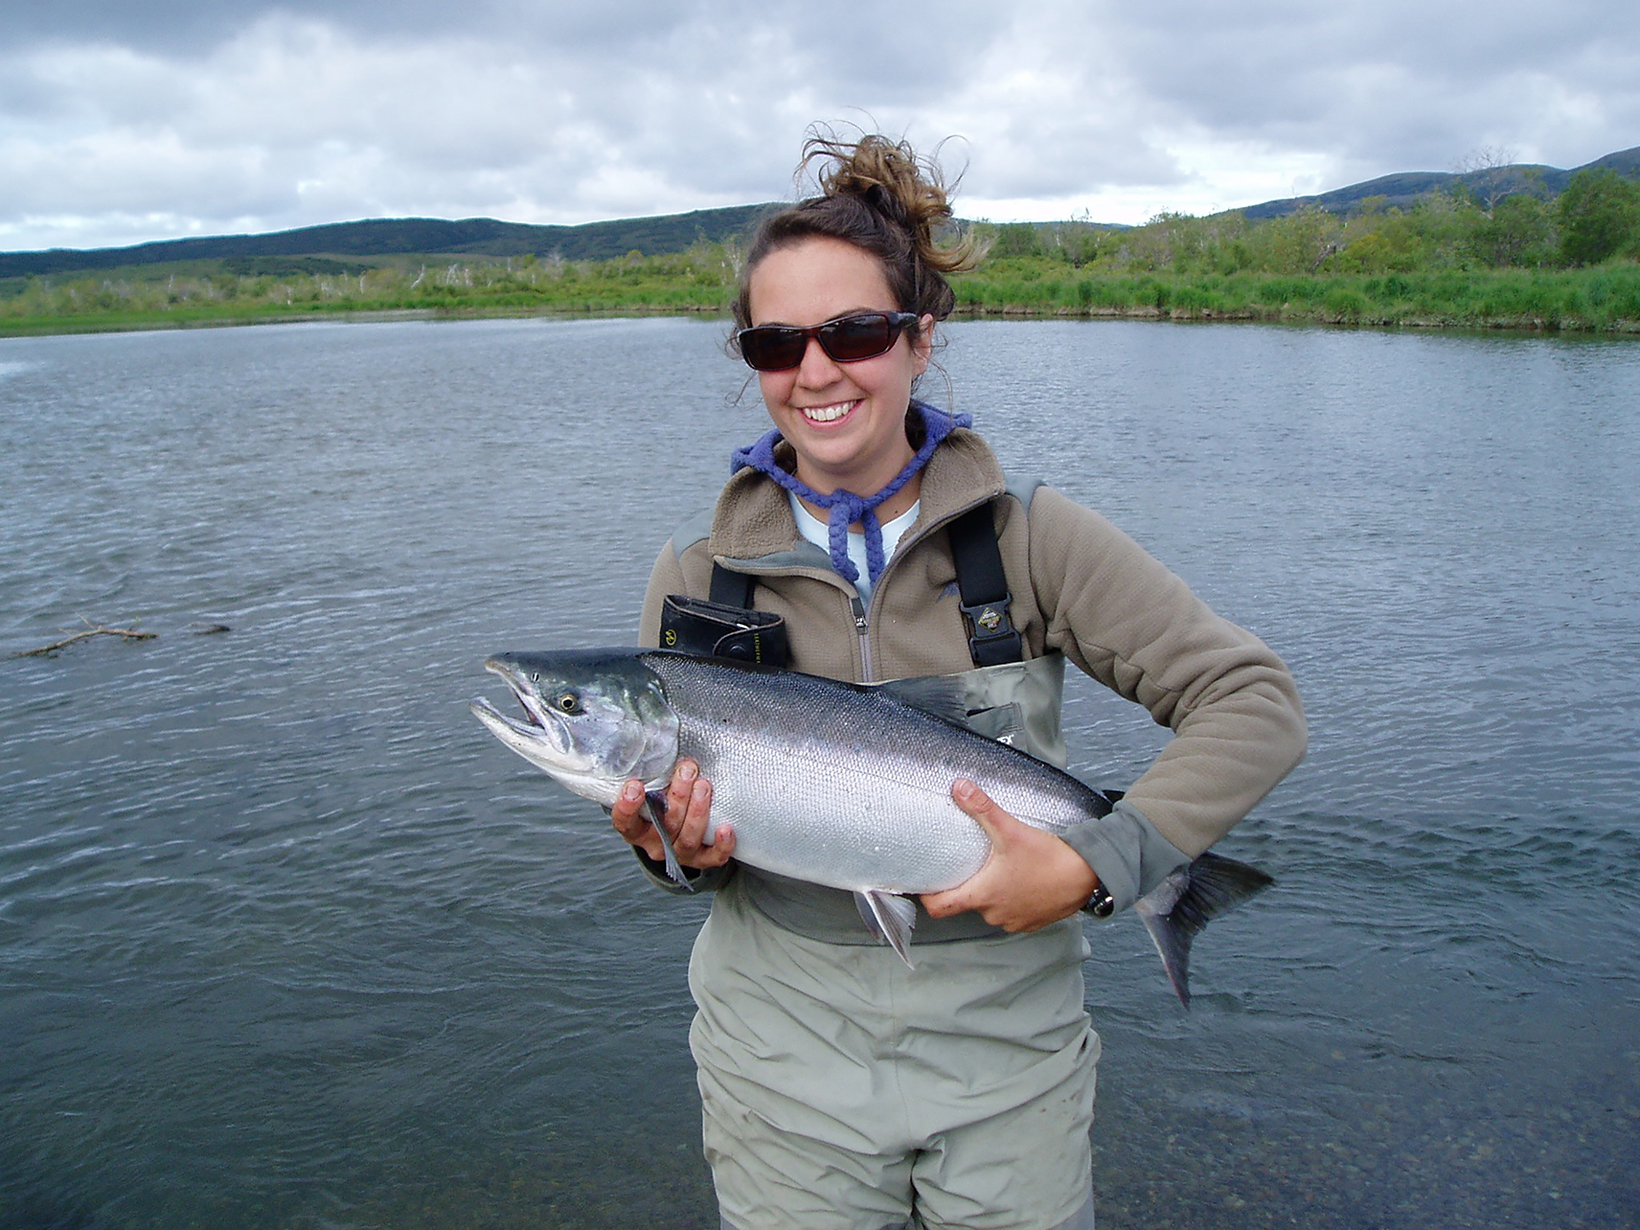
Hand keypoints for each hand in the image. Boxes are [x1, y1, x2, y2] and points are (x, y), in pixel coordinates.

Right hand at [609, 758, 735, 869]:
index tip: (634, 785)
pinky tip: (726, 828)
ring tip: (704, 786)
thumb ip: (651, 773)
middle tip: (688, 769)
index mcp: (636, 829)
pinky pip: (712, 858)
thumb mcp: (650, 790)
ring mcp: (678, 854)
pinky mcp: (701, 860)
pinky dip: (721, 845)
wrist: (675, 835)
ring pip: (687, 839)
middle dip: (678, 795)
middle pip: (665, 825)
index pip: (625, 822)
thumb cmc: (661, 803)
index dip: (627, 807)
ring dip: (698, 811)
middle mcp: (655, 844)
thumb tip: (658, 733)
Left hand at [921, 778, 1099, 931]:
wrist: (1088, 875)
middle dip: (967, 886)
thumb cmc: (1049, 858)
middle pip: (967, 905)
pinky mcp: (1033, 923)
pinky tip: (1019, 881)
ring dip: (991, 894)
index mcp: (983, 895)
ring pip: (991, 909)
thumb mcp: (1011, 830)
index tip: (925, 884)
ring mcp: (1014, 921)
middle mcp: (995, 914)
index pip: (940, 908)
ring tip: (997, 871)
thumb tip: (959, 788)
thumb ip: (982, 809)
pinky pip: (1012, 914)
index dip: (928, 897)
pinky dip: (1012, 900)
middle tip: (968, 866)